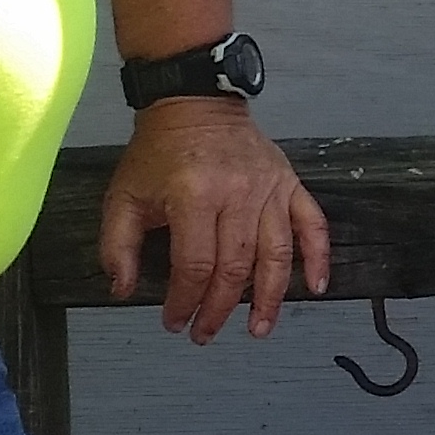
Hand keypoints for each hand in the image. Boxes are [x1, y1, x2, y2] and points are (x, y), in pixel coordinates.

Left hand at [97, 99, 332, 343]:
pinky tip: (314, 286)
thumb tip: (123, 289)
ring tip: (258, 328)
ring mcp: (268, 190)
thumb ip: (117, 245)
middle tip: (206, 332)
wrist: (195, 102)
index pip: (194, 264)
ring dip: (269, 298)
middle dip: (220, 308)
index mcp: (193, 196)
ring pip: (275, 255)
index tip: (175, 321)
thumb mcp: (123, 196)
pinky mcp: (289, 184)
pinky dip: (318, 257)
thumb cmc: (159, 153)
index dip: (184, 301)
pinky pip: (312, 225)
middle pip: (235, 267)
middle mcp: (236, 194)